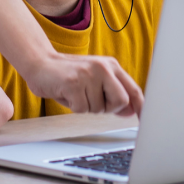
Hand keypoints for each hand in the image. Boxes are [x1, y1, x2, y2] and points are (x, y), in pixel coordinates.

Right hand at [24, 53, 143, 115]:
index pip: (133, 89)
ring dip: (86, 106)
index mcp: (111, 66)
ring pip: (98, 108)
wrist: (39, 63)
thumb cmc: (68, 75)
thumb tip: (130, 111)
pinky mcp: (74, 83)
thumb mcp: (94, 81)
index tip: (144, 120)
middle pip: (121, 101)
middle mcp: (103, 67)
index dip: (141, 107)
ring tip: (75, 93)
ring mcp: (88, 74)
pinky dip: (74, 107)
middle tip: (91, 100)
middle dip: (107, 108)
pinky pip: (82, 109)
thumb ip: (112, 94)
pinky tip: (66, 93)